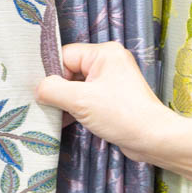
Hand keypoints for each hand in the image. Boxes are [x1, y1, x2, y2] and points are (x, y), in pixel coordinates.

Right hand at [36, 42, 173, 161]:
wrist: (154, 139)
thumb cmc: (123, 115)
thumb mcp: (80, 101)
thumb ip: (52, 90)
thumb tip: (38, 89)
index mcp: (104, 53)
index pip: (64, 55)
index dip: (50, 73)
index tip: (42, 92)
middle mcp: (108, 62)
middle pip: (68, 70)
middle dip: (57, 90)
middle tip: (48, 106)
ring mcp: (110, 80)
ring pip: (75, 86)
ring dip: (65, 101)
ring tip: (57, 115)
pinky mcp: (111, 97)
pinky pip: (85, 97)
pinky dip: (74, 108)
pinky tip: (65, 121)